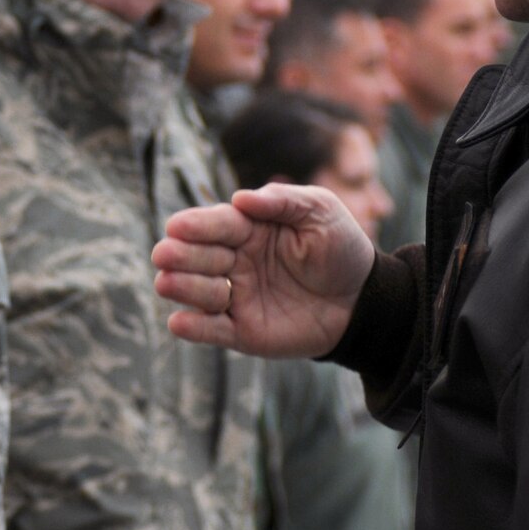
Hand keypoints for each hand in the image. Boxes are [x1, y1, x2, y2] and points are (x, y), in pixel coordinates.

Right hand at [153, 183, 373, 358]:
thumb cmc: (341, 247)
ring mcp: (236, 297)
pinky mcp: (242, 331)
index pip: (214, 224)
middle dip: (179, 255)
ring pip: (198, 292)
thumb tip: (240, 198)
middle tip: (164, 255)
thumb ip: (282, 200)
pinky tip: (179, 323)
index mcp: (247, 228)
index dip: (195, 226)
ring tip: (167, 283)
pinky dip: (194, 328)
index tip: (176, 227)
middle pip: (197, 256)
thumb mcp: (320, 210)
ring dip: (182, 287)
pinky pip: (212, 330)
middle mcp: (234, 261)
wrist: (364, 299)